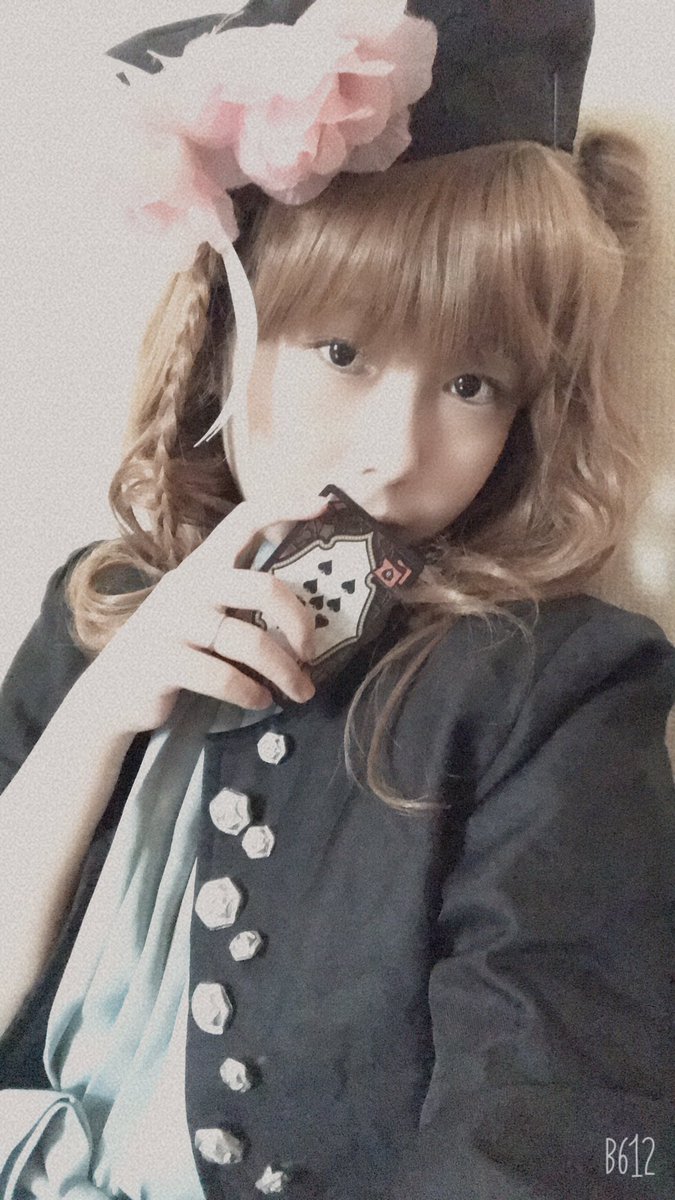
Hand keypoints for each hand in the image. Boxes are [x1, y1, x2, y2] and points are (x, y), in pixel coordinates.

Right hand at [76, 494, 329, 736]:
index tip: (322, 506)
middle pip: (263, 587)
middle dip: (299, 623)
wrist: (113, 689)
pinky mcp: (163, 662)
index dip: (284, 508)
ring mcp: (173, 622)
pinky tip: (260, 700)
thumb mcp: (201, 607)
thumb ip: (239, 594)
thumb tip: (307, 604)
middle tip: (311, 651)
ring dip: (284, 672)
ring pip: (250, 642)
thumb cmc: (174, 645)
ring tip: (299, 691)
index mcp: (204, 565)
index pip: (244, 521)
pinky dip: (250, 693)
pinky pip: (223, 677)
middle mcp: (189, 585)